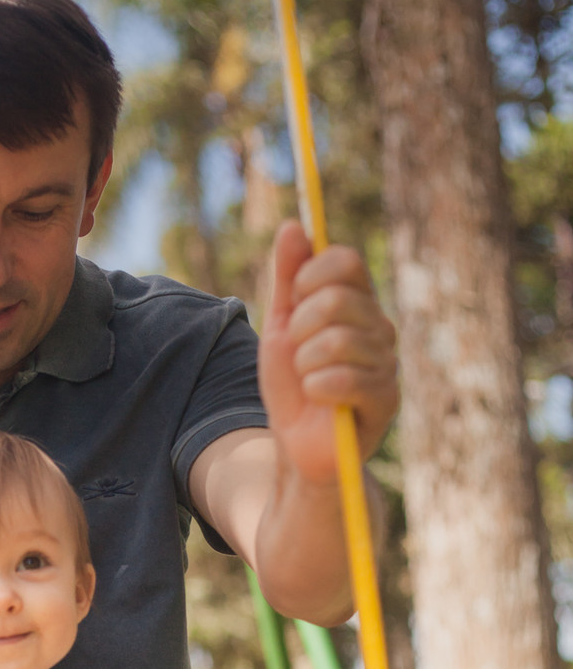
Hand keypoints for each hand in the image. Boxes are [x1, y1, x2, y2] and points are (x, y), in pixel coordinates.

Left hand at [258, 220, 397, 486]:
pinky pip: (344, 378)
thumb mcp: (281, 325)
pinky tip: (318, 398)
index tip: (294, 299)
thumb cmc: (292, 383)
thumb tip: (293, 226)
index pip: (346, 260)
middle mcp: (379, 326)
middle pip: (338, 298)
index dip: (311, 275)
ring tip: (308, 380)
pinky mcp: (386, 399)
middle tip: (298, 351)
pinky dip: (316, 387)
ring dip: (305, 363)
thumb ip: (287, 278)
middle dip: (301, 326)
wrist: (296, 443)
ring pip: (337, 340)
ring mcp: (386, 362)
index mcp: (357, 303)